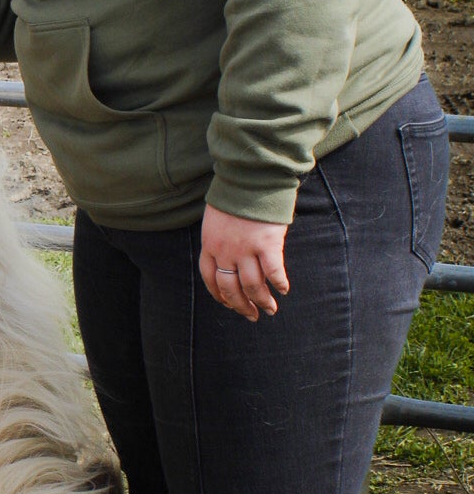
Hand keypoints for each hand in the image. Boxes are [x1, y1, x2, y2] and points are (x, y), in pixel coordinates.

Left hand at [199, 205, 289, 320]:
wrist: (248, 177)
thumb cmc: (234, 195)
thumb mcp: (215, 219)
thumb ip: (219, 239)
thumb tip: (227, 257)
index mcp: (210, 245)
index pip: (210, 279)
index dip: (220, 296)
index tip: (229, 304)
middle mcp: (225, 251)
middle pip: (231, 288)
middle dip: (241, 306)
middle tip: (252, 315)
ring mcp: (246, 249)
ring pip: (252, 286)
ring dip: (262, 301)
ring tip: (270, 309)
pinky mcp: (267, 244)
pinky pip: (273, 271)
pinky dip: (279, 283)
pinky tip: (283, 289)